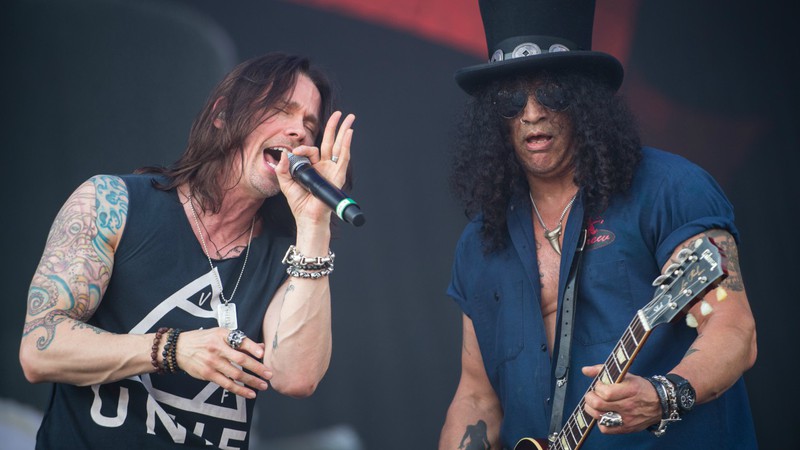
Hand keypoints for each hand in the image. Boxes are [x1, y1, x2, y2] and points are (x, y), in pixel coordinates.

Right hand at [174, 328, 272, 398]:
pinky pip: (227, 384)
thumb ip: (240, 341)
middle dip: (257, 368)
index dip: (252, 347)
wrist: (179, 348)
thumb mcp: (220, 334)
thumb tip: (261, 347)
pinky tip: (250, 393)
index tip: (262, 353)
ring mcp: (212, 363)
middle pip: (240, 360)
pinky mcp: (208, 374)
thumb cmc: (204, 340)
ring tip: (263, 385)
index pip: (239, 340)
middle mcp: (217, 348)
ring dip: (251, 381)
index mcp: (222, 335)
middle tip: (269, 374)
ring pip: (235, 374)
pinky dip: (240, 390)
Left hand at [275, 111, 355, 225]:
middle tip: (340, 113)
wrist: (307, 217)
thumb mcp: (285, 183)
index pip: (311, 150)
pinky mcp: (338, 175)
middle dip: (335, 127)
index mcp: (313, 167)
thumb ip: (282, 168)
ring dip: (344, 131)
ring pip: (339, 146)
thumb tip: (284, 154)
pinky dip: (346, 145)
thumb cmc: (299, 203)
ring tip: (350, 117)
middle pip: (331, 142)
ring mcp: (332, 170)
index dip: (302, 149)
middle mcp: (324, 167)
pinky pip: (343, 158)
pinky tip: (349, 133)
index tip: (294, 153)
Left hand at [581, 365, 661, 433]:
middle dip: (590, 398)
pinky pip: (606, 429)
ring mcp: (627, 419)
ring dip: (591, 409)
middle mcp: (628, 406)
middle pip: (599, 405)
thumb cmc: (640, 387)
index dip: (597, 388)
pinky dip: (599, 421)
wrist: (660, 403)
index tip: (599, 385)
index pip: (606, 393)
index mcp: (630, 390)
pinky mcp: (626, 428)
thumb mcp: (626, 375)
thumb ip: (603, 370)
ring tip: (594, 404)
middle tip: (592, 395)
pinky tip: (602, 414)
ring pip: (599, 417)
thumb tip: (584, 370)